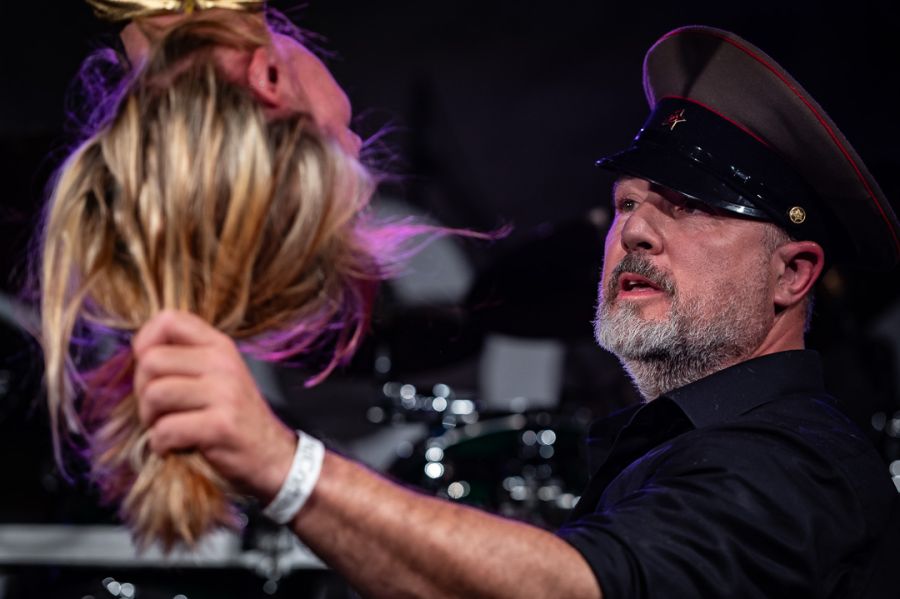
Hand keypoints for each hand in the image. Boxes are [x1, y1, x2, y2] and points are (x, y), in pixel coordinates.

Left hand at [132, 310, 296, 502]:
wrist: (272, 455)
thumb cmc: (234, 416)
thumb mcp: (217, 375)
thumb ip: (185, 358)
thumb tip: (139, 353)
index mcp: (219, 346)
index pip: (169, 320)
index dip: (145, 341)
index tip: (149, 369)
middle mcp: (223, 363)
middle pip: (151, 361)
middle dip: (143, 391)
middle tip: (160, 411)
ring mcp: (224, 393)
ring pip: (154, 394)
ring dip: (151, 419)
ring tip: (168, 428)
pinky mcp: (220, 425)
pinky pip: (166, 429)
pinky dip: (161, 444)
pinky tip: (175, 447)